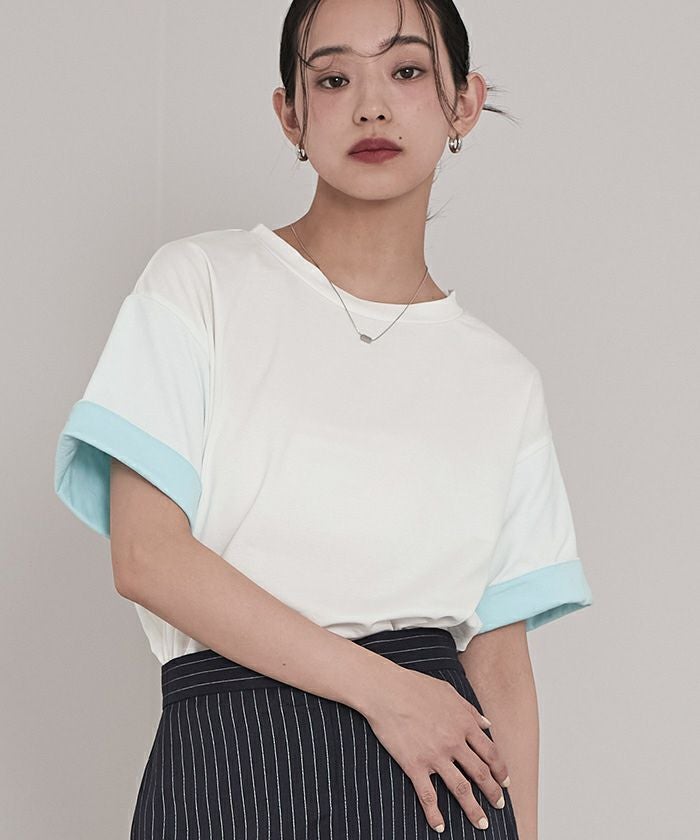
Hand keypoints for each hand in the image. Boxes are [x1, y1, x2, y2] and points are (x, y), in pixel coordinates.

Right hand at [362, 666, 508, 832]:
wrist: (385, 690)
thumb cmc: (414, 686)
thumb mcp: (448, 691)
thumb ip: (470, 709)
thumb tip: (487, 724)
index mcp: (463, 723)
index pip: (490, 753)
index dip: (501, 770)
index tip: (505, 782)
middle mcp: (454, 741)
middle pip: (481, 774)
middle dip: (493, 793)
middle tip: (499, 805)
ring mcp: (435, 755)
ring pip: (461, 789)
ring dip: (473, 810)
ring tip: (482, 824)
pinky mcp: (414, 765)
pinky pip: (428, 796)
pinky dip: (435, 814)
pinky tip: (440, 826)